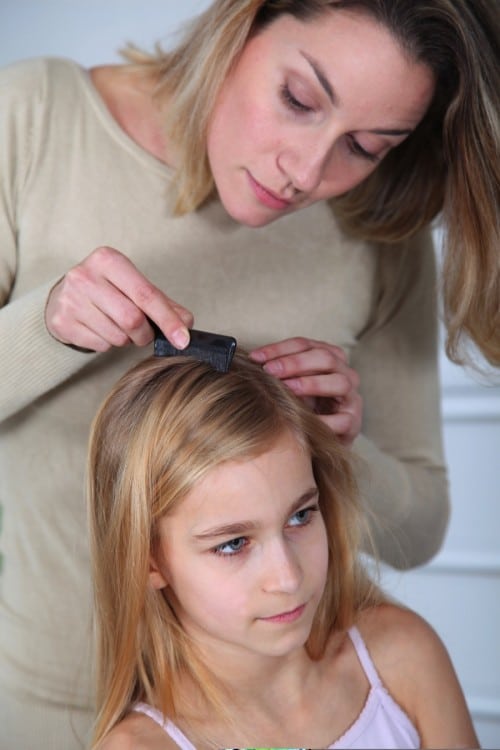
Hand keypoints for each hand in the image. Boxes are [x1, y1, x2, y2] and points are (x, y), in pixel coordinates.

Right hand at [45, 246, 193, 351]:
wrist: (62, 297)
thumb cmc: (107, 290)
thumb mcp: (133, 287)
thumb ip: (163, 304)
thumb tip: (187, 323)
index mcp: (108, 260)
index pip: (146, 294)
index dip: (168, 319)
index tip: (182, 339)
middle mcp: (85, 275)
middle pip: (132, 319)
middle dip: (144, 334)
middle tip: (142, 334)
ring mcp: (70, 299)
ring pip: (117, 336)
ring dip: (126, 340)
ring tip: (117, 327)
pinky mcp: (62, 322)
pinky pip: (100, 345)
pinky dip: (108, 344)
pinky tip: (100, 330)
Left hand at [249, 337, 361, 445]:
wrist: (320, 441)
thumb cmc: (303, 408)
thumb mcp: (290, 386)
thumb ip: (277, 373)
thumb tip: (251, 363)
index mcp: (328, 358)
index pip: (305, 344)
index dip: (279, 348)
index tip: (256, 357)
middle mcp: (344, 373)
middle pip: (325, 357)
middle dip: (295, 362)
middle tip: (271, 371)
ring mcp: (351, 397)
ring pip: (339, 382)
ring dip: (311, 384)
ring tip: (288, 389)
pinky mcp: (354, 422)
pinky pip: (342, 419)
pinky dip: (323, 421)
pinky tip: (303, 422)